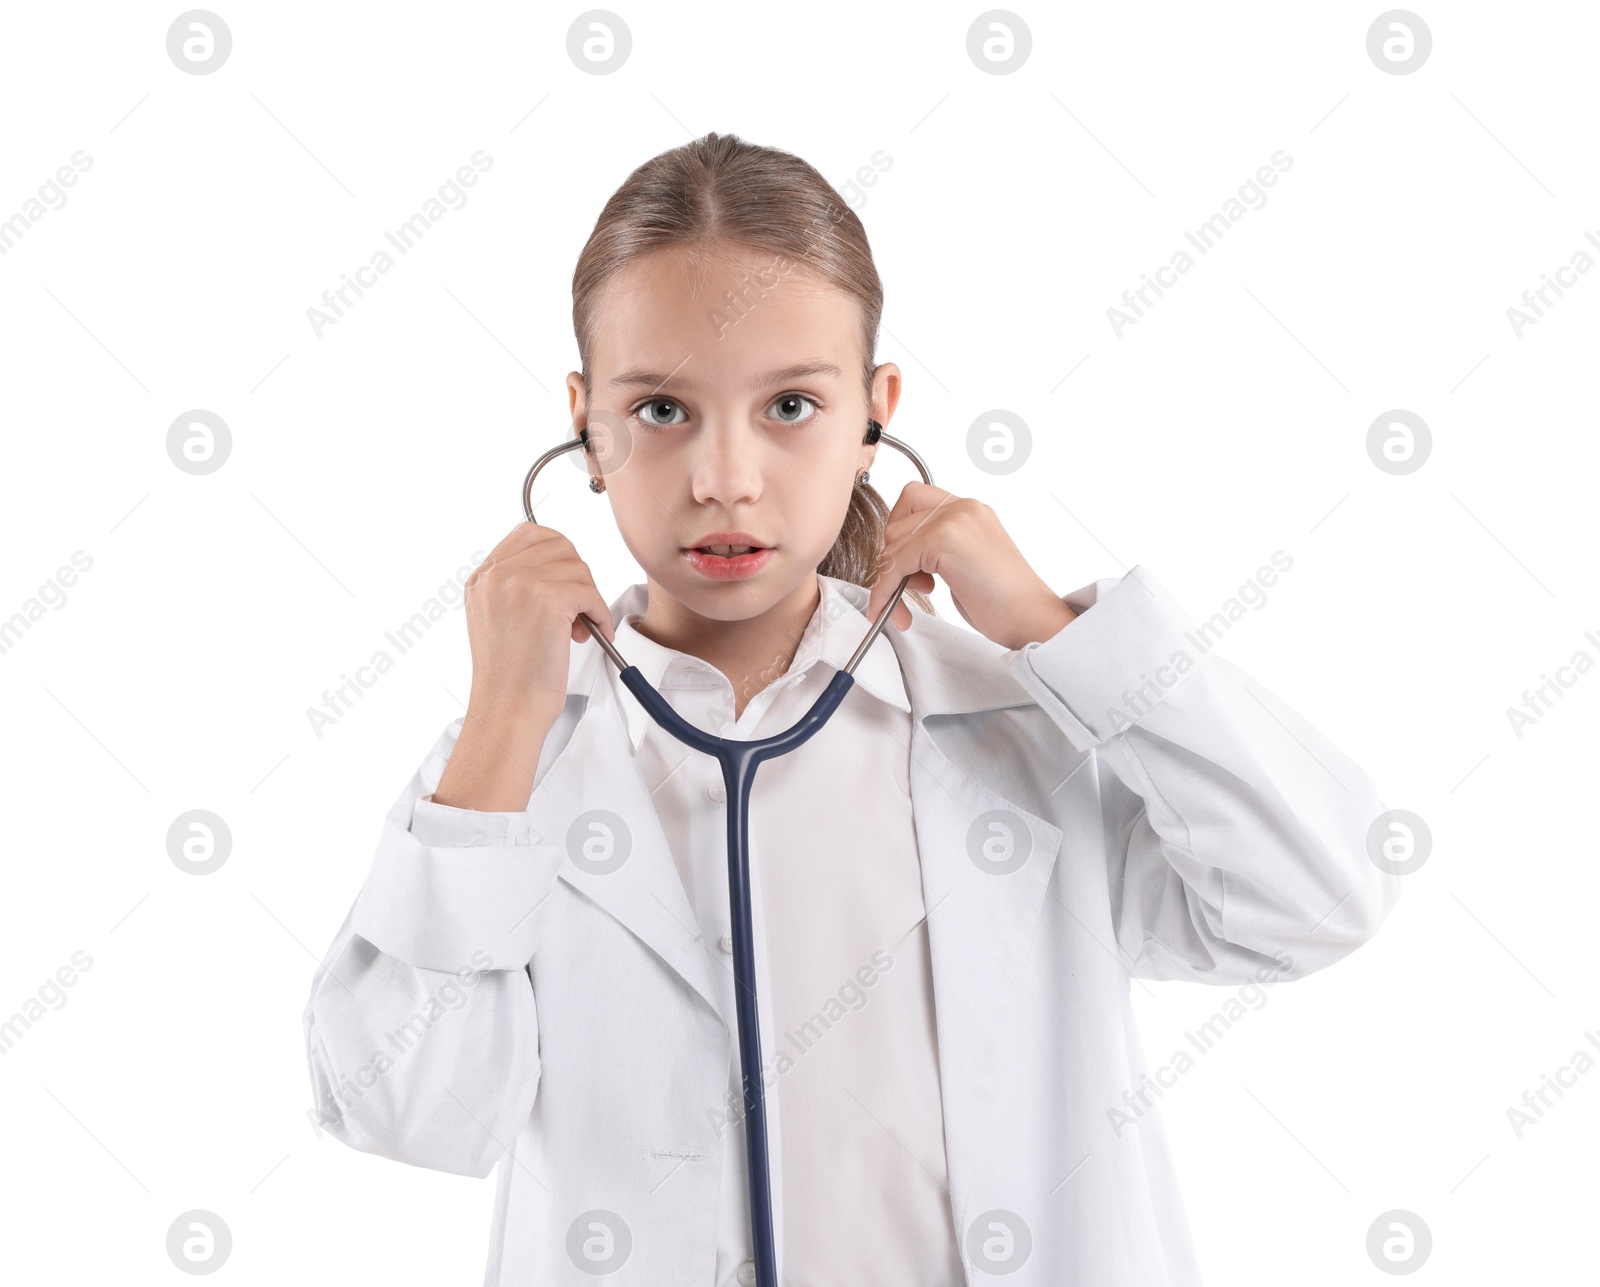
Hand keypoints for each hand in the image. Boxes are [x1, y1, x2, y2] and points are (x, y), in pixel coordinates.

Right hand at [461, 521, 616, 728]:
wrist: (509, 709)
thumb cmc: (512, 676)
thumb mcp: (499, 619)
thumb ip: (519, 588)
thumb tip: (565, 567)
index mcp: (482, 578)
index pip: (529, 533)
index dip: (557, 552)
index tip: (568, 581)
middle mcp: (496, 575)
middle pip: (559, 546)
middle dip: (578, 576)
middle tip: (578, 611)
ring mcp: (519, 584)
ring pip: (578, 569)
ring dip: (590, 598)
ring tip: (580, 631)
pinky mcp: (547, 600)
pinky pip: (590, 593)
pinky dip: (601, 614)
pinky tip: (595, 634)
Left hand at [862, 483, 1078, 649]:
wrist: (1031, 617)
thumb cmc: (1005, 600)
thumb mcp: (968, 561)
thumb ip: (939, 548)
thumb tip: (902, 556)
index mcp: (971, 510)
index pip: (915, 500)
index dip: (901, 533)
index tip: (906, 563)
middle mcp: (962, 507)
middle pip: (899, 517)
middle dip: (894, 554)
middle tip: (912, 583)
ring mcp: (953, 519)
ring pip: (892, 541)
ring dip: (890, 575)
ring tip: (915, 598)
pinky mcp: (943, 540)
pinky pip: (894, 563)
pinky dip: (884, 589)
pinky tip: (891, 610)